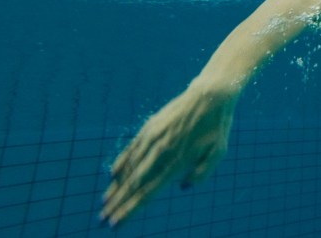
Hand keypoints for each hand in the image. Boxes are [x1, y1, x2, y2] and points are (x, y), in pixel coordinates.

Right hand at [101, 85, 236, 226]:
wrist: (209, 95)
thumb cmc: (216, 127)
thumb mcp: (218, 153)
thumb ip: (201, 174)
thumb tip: (182, 187)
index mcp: (176, 162)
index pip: (147, 193)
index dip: (129, 210)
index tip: (115, 223)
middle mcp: (160, 152)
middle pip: (133, 184)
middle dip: (117, 203)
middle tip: (102, 220)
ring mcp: (152, 138)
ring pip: (129, 167)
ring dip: (116, 187)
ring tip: (105, 202)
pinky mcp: (149, 127)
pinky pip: (131, 149)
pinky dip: (121, 163)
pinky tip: (113, 175)